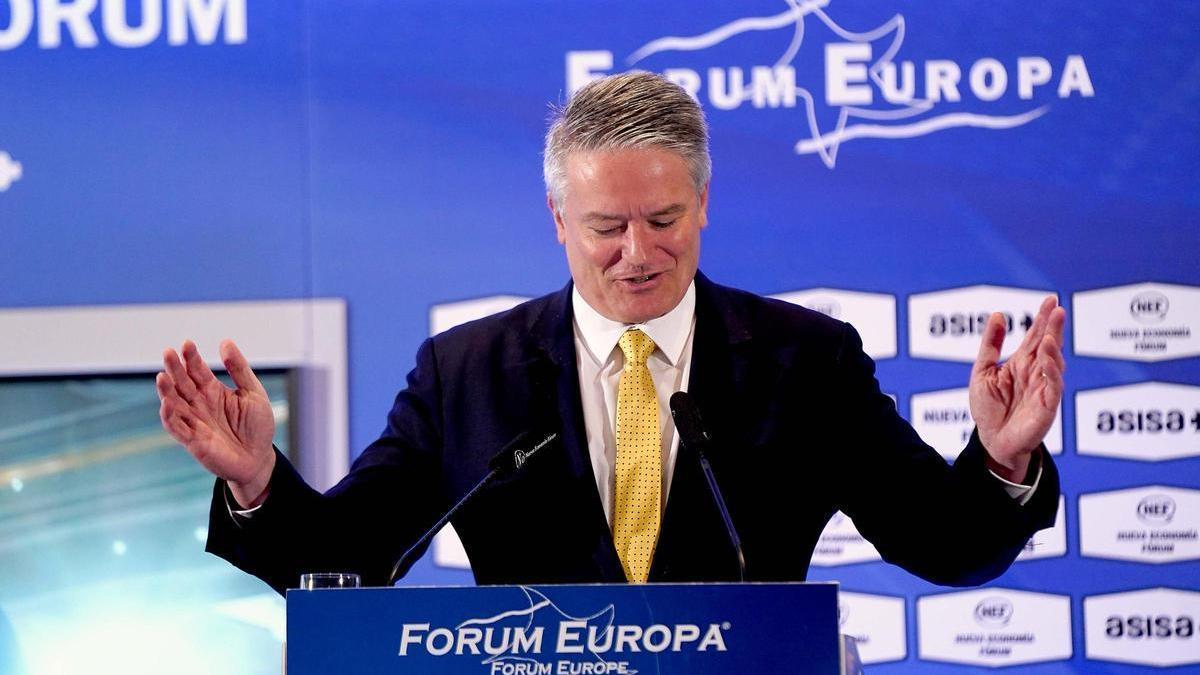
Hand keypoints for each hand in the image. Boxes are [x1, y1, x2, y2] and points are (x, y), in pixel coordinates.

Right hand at [156, 339, 276, 507]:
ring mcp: (194, 421)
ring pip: (174, 403)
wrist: (260, 458)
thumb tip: (225, 341)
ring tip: (161, 376)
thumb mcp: (253, 393)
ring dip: (166, 391)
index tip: (187, 343)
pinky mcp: (193, 440)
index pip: (197, 370)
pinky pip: (176, 427)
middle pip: (182, 383)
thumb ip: (239, 369)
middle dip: (175, 369)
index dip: (191, 357)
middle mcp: (199, 404)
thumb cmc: (257, 426)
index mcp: (213, 390)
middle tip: (168, 352)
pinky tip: (168, 403)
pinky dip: (169, 416)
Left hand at [968, 296, 1065, 481]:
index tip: (1050, 299)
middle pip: (1048, 345)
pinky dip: (1052, 372)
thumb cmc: (988, 408)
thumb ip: (991, 344)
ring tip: (1049, 334)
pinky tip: (1048, 357)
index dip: (1042, 318)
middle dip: (1054, 328)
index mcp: (1021, 363)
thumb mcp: (983, 371)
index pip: (1035, 336)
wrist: (990, 440)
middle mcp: (1035, 373)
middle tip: (1058, 309)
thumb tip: (999, 314)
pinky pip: (1053, 387)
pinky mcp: (1047, 406)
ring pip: (1053, 364)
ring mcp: (1043, 388)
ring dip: (1053, 348)